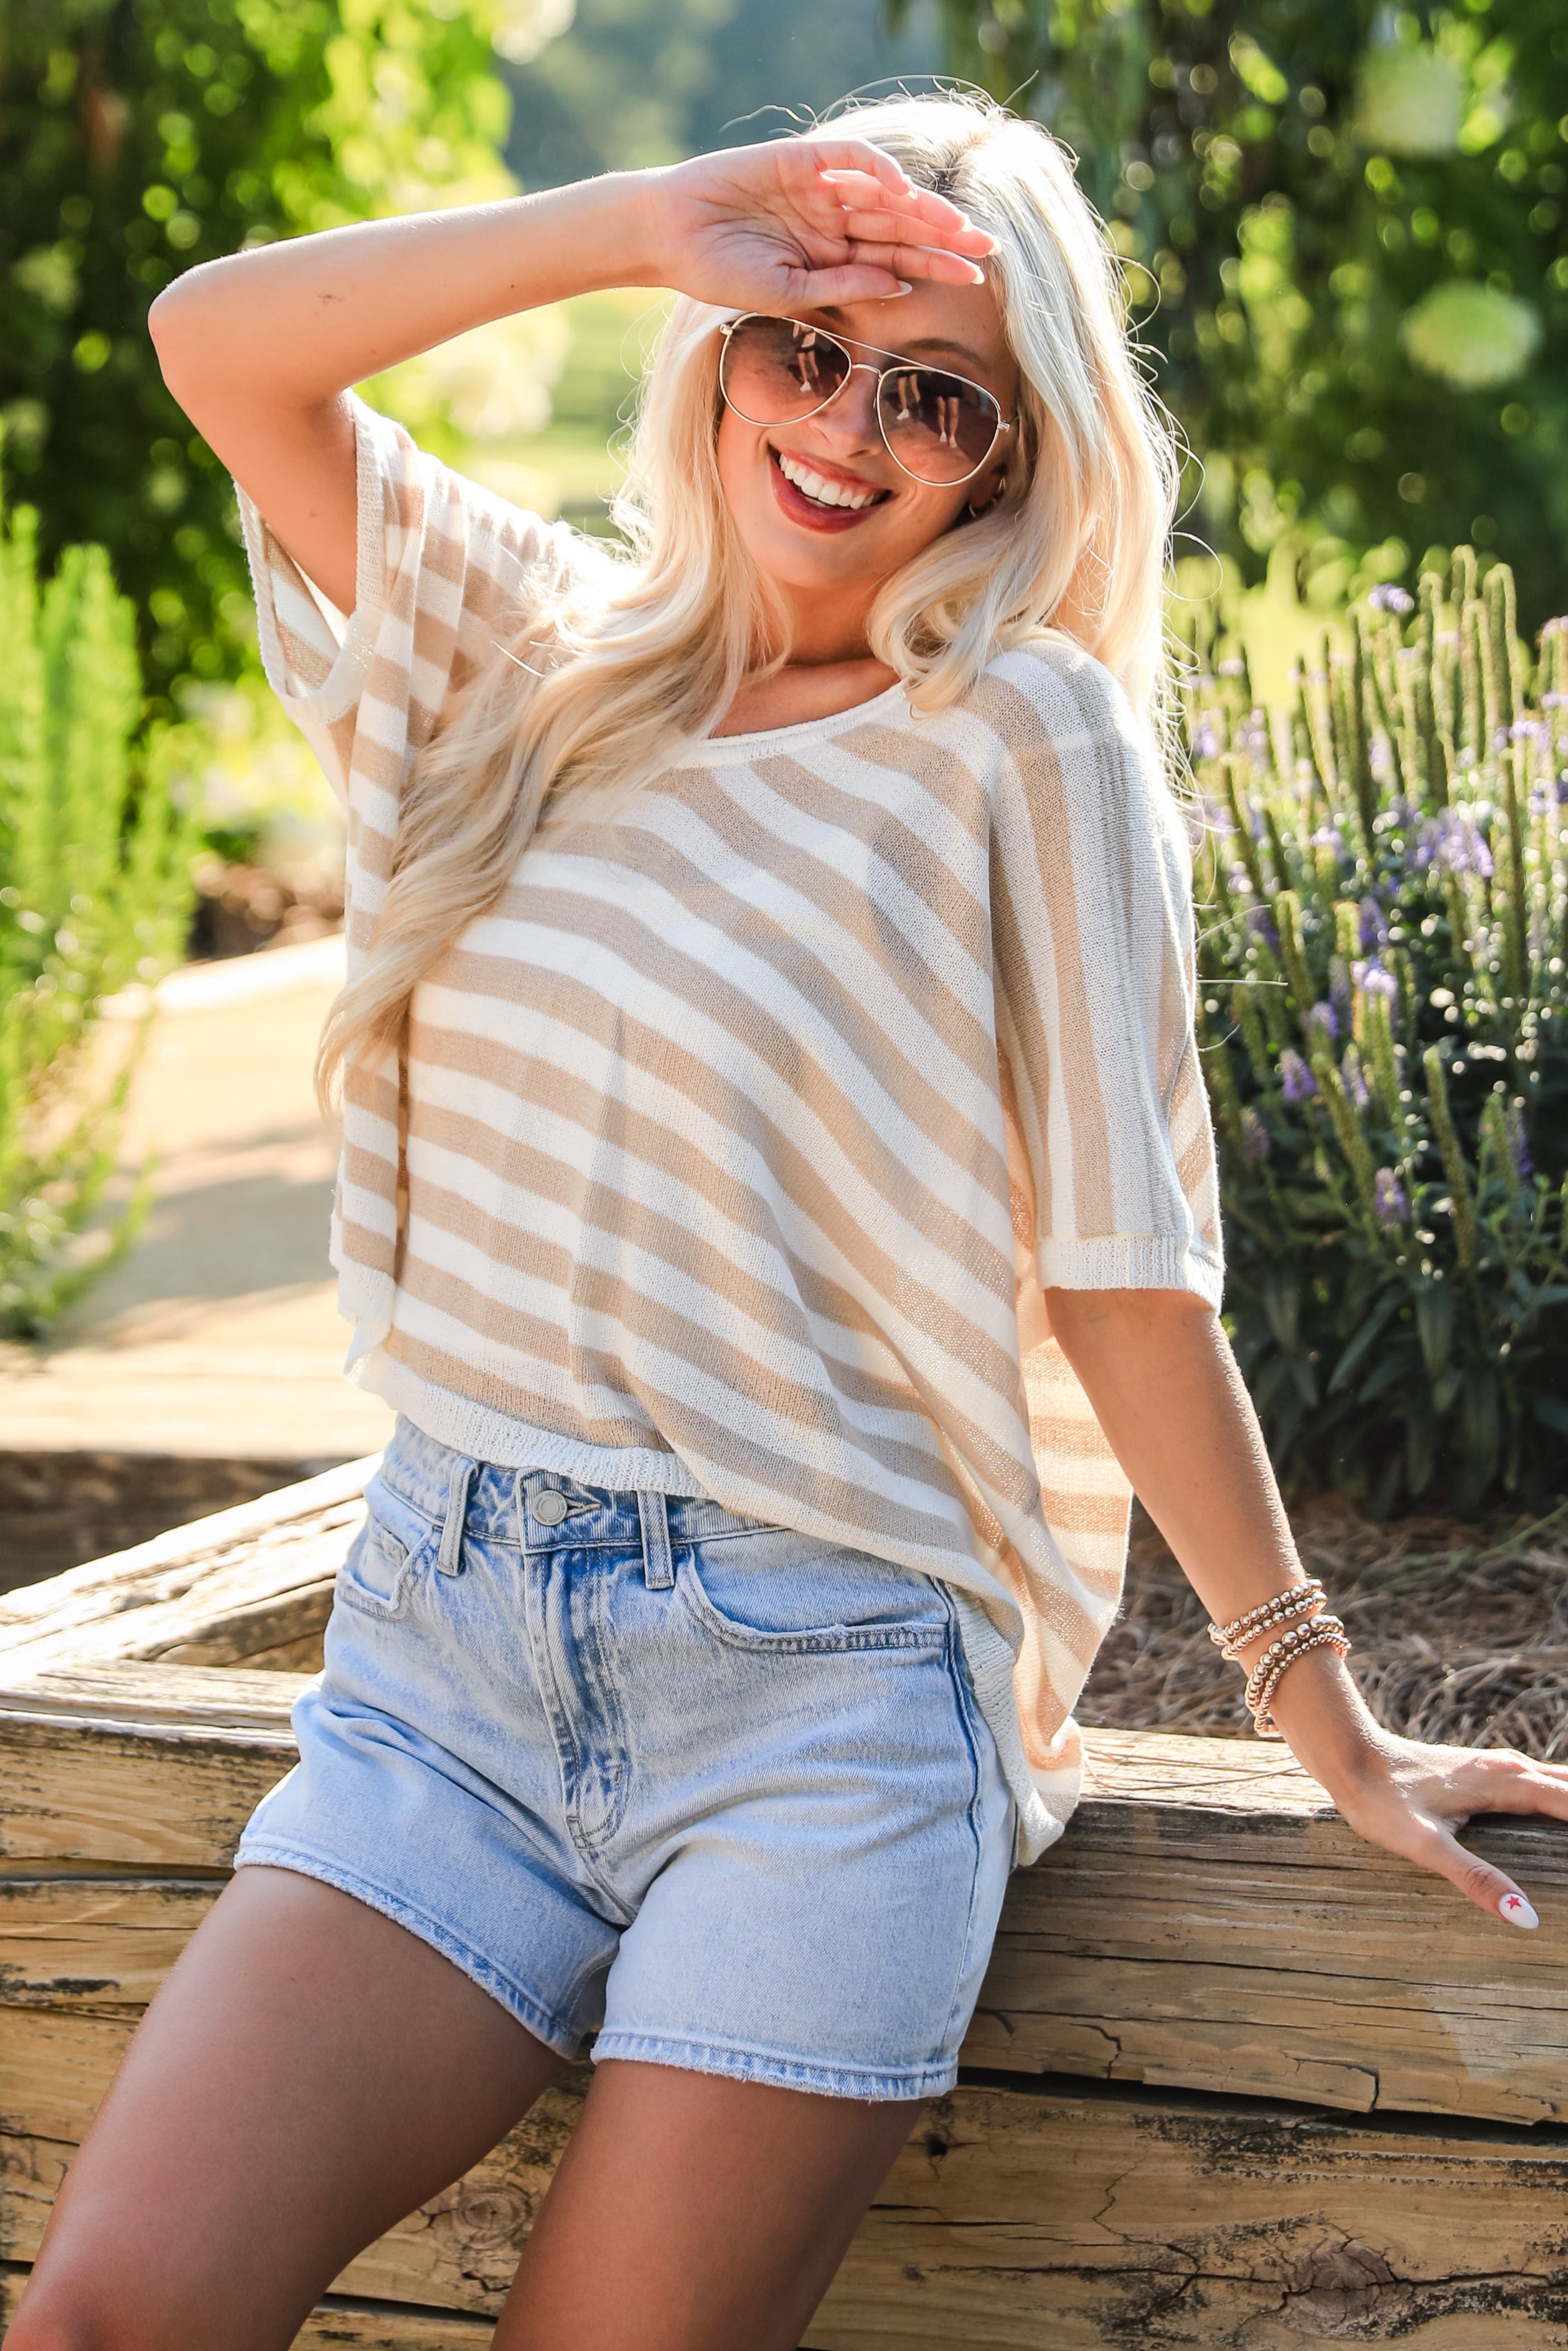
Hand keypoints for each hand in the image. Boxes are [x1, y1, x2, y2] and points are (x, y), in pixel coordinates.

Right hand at [641, 135, 995, 313]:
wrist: (671, 236)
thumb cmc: (721, 272)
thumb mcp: (788, 293)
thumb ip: (842, 285)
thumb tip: (899, 285)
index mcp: (833, 255)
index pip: (896, 259)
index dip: (935, 266)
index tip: (975, 280)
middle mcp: (834, 219)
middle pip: (901, 226)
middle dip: (944, 236)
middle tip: (988, 246)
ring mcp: (822, 188)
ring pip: (885, 194)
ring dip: (923, 208)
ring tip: (960, 224)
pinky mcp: (803, 159)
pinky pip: (850, 160)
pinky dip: (877, 170)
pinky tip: (905, 189)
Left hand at [1326, 1731, 1567, 1929]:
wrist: (1348, 1755)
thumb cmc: (1382, 1800)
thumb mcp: (1426, 1847)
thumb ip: (1476, 1880)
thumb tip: (1528, 1917)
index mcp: (1510, 1783)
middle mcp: (1513, 1770)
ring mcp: (1502, 1769)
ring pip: (1565, 1784)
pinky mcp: (1490, 1775)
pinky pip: (1547, 1786)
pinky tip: (1565, 1815)